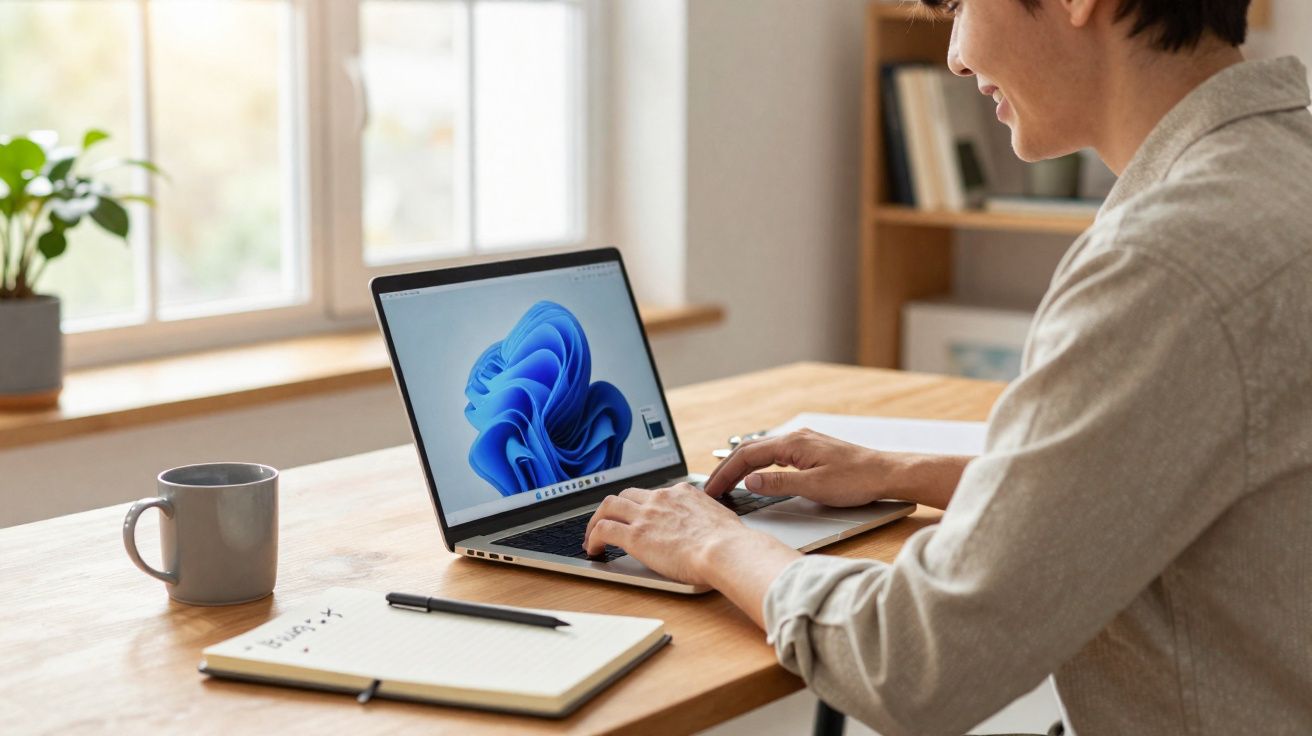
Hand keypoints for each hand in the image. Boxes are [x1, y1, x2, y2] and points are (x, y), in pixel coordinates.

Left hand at [582, 483, 760, 585]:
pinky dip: (593, 537)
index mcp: (682, 493)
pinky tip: (593, 549)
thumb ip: (708, 518)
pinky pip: (603, 529)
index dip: (642, 505)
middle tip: (609, 522)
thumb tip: (711, 526)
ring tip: (592, 536)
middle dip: (614, 508)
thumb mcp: (721, 518)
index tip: (639, 516)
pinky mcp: (635, 535)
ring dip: (596, 520)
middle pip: (626, 494)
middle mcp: (661, 499)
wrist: (725, 550)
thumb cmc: (730, 542)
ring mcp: (646, 515)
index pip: (654, 493)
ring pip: (608, 506)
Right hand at [703, 428, 889, 505]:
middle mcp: (795, 437)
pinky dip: (758, 464)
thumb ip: (778, 483)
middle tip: (712, 489)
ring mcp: (803, 442)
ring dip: (741, 466)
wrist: (887, 473)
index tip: (712, 490)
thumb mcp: (814, 487)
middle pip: (750, 450)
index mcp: (793, 443)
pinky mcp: (811, 450)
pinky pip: (775, 454)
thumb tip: (750, 480)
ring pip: (762, 451)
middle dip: (727, 469)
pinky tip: (756, 475)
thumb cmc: (857, 480)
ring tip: (727, 484)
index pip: (747, 455)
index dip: (725, 473)